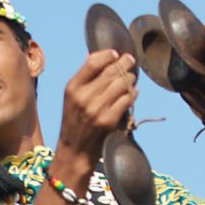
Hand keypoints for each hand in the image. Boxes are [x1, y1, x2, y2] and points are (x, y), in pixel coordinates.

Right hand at [57, 50, 137, 171]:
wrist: (75, 150)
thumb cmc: (75, 122)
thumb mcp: (71, 98)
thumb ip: (83, 79)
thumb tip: (96, 57)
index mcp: (73, 87)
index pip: (93, 62)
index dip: (107, 55)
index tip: (116, 54)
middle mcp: (84, 97)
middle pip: (111, 71)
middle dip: (124, 64)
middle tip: (131, 61)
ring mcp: (97, 109)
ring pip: (122, 84)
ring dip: (130, 79)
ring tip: (132, 78)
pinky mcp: (109, 120)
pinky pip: (127, 99)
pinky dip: (133, 94)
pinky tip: (132, 93)